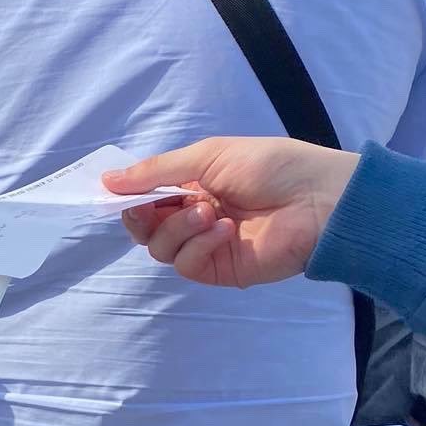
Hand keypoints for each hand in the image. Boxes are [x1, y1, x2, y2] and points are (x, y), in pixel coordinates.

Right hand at [102, 138, 360, 287]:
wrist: (318, 199)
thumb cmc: (270, 166)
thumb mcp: (208, 155)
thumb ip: (158, 171)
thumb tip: (107, 180)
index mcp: (193, 185)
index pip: (147, 198)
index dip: (129, 196)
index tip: (112, 192)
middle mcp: (195, 216)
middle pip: (145, 228)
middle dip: (144, 215)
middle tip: (154, 204)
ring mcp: (206, 246)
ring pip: (160, 248)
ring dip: (177, 228)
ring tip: (209, 211)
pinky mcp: (220, 270)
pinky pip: (187, 264)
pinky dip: (199, 246)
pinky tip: (224, 229)